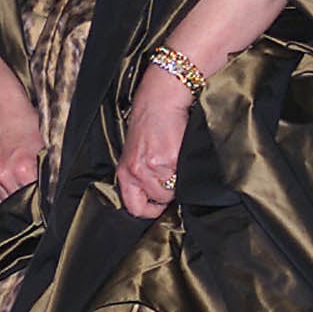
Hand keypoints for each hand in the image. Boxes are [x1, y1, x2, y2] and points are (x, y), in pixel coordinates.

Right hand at [0, 80, 42, 202]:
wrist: (2, 110)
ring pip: (7, 201)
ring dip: (16, 198)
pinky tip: (13, 184)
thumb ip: (52, 168)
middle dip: (31, 199)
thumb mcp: (47, 144)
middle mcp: (3, 175)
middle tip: (38, 192)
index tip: (50, 196)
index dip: (46, 197)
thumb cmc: (25, 123)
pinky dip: (5, 193)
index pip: (38, 196)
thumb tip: (59, 187)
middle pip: (22, 202)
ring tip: (24, 186)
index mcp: (22, 168)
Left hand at [116, 65, 191, 219]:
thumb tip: (157, 199)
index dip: (150, 211)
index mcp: (125, 171)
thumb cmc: (149, 124)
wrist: (160, 99)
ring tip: (177, 161)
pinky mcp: (172, 159)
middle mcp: (137, 171)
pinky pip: (184, 177)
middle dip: (170, 191)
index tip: (159, 206)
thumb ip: (141, 175)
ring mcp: (154, 166)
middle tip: (172, 173)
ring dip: (179, 180)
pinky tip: (182, 152)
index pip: (135, 207)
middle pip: (160, 200)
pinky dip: (187, 168)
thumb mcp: (136, 153)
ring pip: (173, 191)